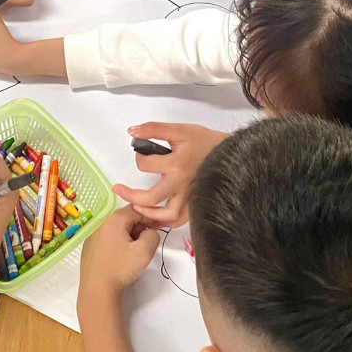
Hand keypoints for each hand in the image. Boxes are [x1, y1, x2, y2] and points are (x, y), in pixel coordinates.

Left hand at [79, 206, 159, 294]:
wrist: (97, 289)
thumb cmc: (120, 268)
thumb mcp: (145, 251)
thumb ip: (153, 235)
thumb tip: (149, 232)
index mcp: (114, 219)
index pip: (137, 210)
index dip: (150, 218)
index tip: (158, 229)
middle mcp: (101, 223)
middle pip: (126, 218)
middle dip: (139, 227)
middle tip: (146, 243)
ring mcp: (92, 235)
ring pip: (116, 228)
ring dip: (128, 235)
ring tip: (133, 251)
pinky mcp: (89, 246)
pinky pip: (107, 238)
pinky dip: (116, 242)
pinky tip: (120, 257)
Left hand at [114, 122, 228, 225]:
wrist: (232, 154)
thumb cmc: (206, 142)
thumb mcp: (180, 130)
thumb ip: (154, 129)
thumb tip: (132, 131)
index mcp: (175, 165)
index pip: (145, 165)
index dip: (139, 158)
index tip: (142, 154)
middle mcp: (181, 185)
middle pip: (150, 198)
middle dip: (130, 195)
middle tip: (119, 190)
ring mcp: (189, 198)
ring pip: (166, 216)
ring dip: (148, 214)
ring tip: (136, 208)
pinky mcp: (196, 206)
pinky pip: (179, 220)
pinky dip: (166, 222)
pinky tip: (156, 218)